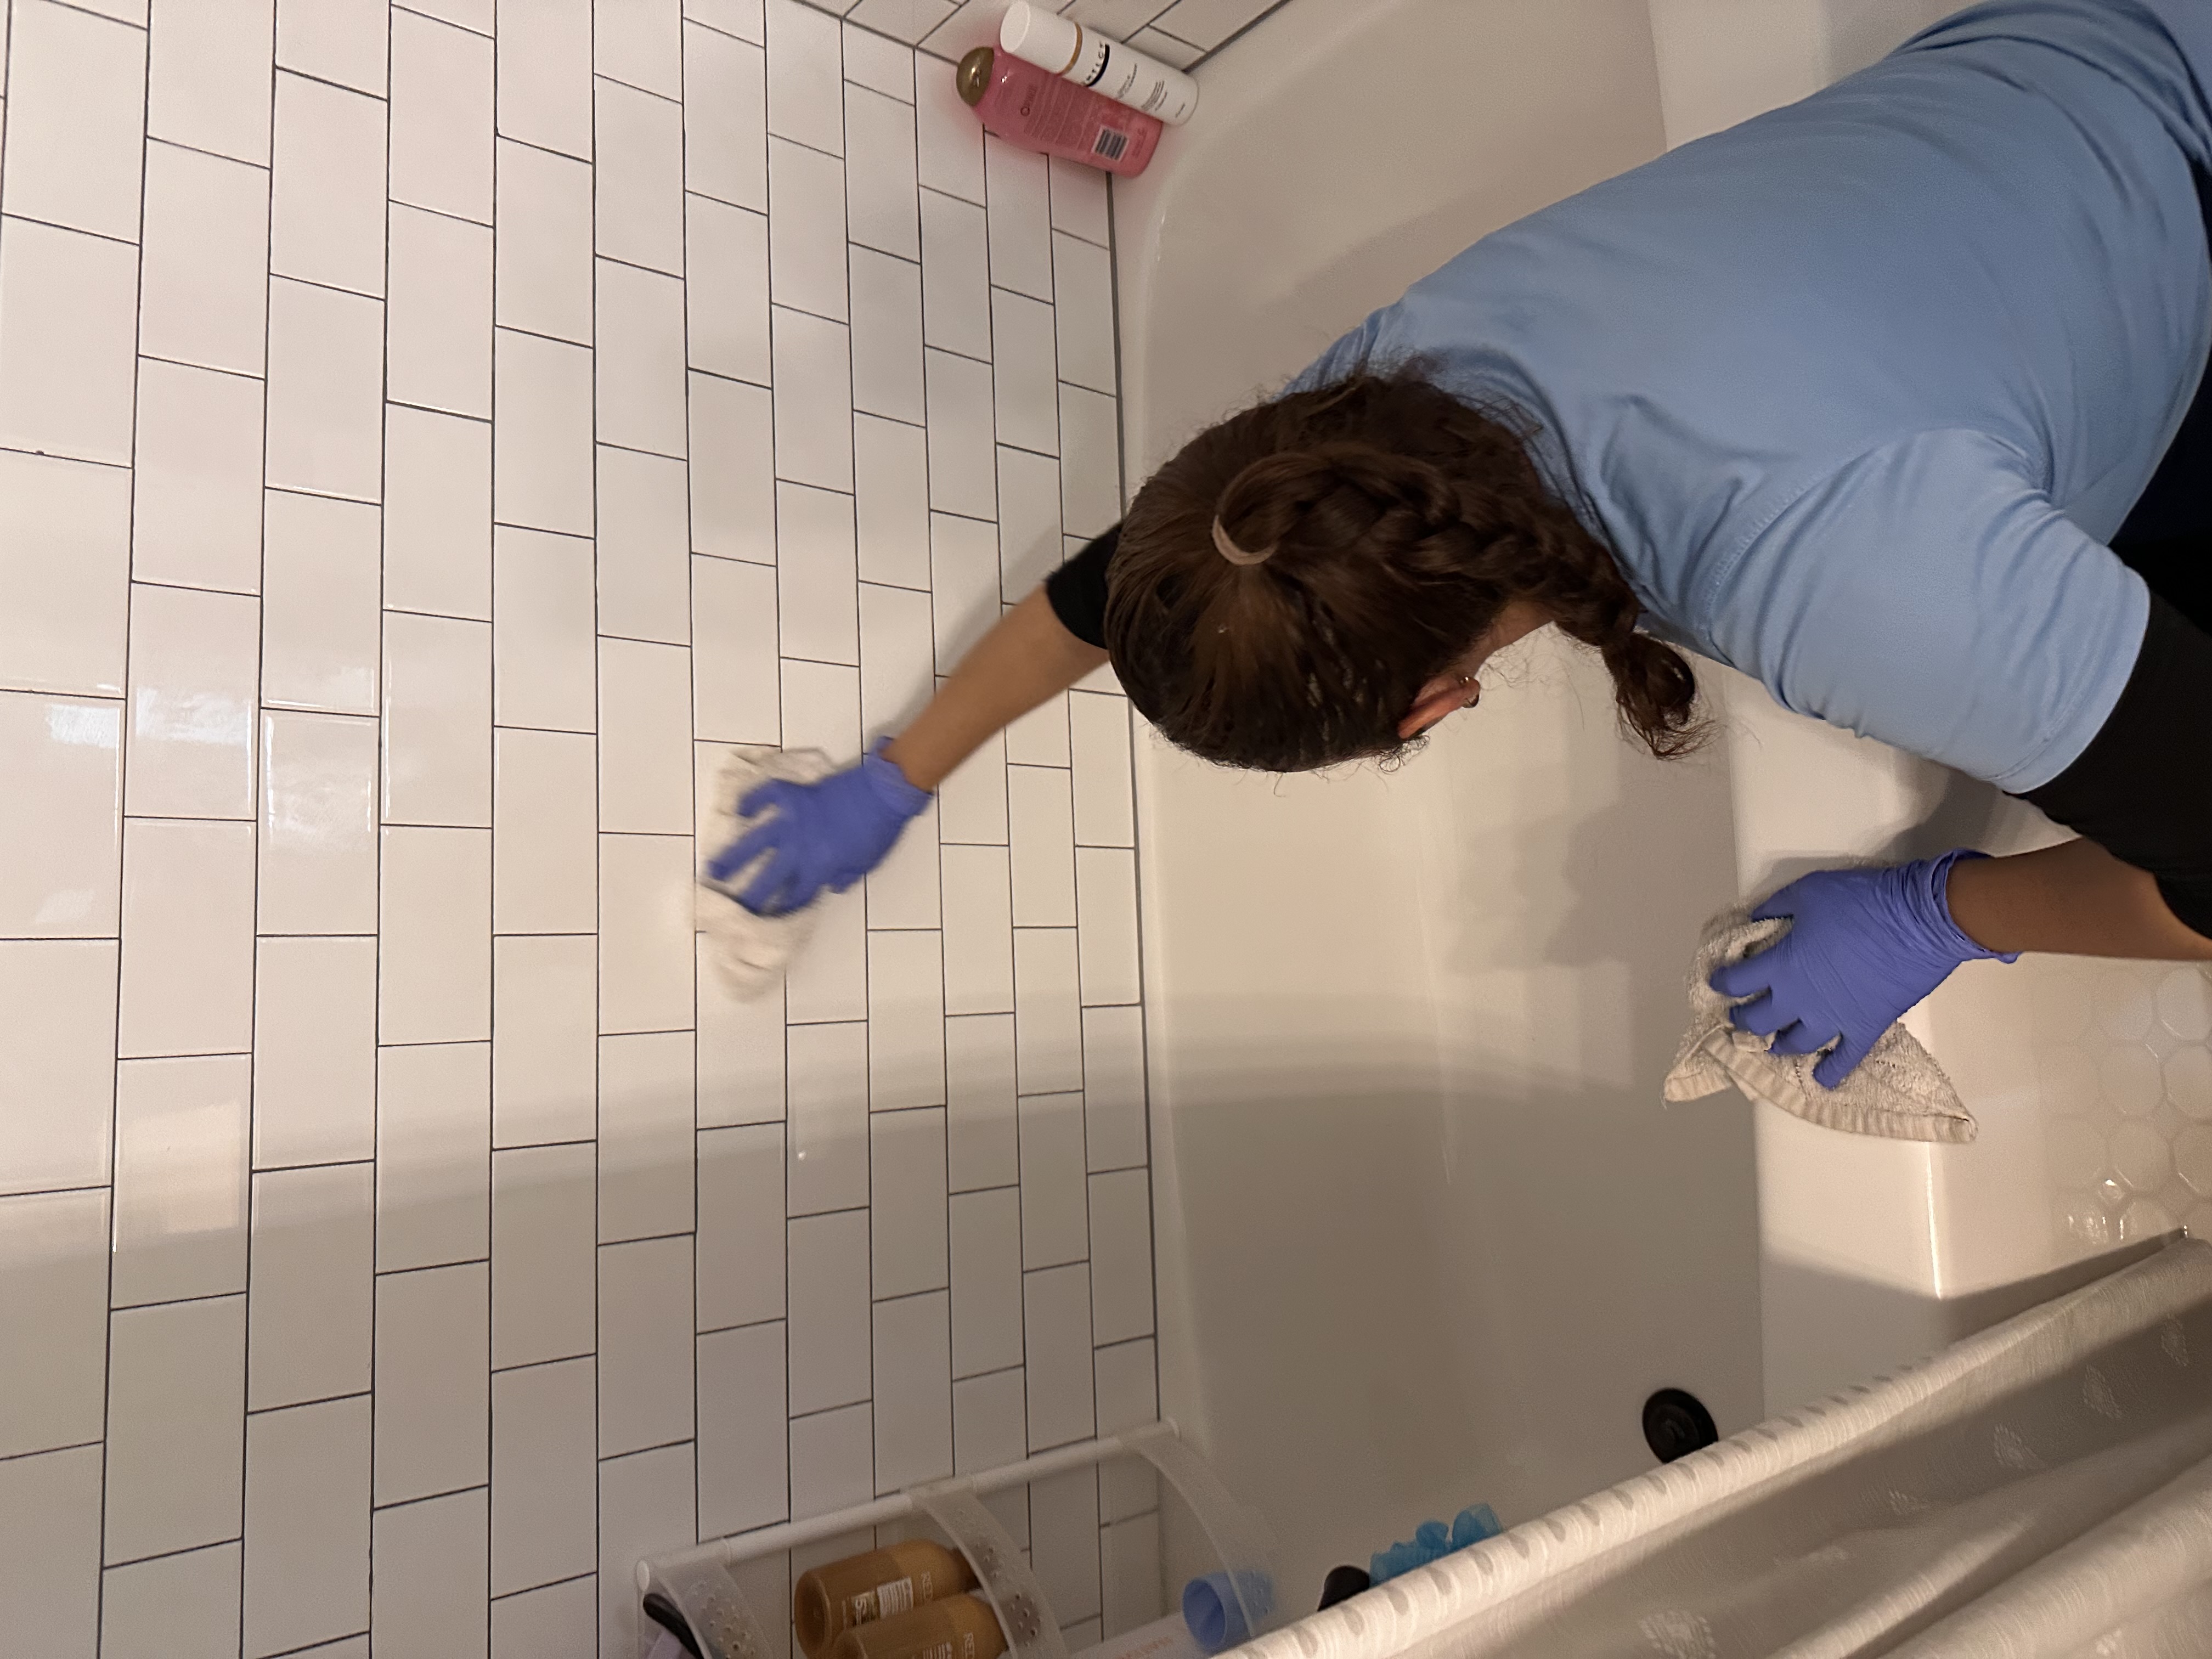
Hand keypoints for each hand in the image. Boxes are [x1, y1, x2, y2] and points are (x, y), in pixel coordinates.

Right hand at [705, 740, 929, 915]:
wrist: (884, 791)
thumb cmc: (879, 831)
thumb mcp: (865, 864)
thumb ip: (844, 877)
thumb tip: (828, 885)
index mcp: (818, 868)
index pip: (795, 897)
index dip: (782, 910)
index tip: (769, 919)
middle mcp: (798, 847)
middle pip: (768, 878)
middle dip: (748, 896)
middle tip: (729, 907)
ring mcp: (792, 819)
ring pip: (754, 841)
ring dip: (733, 856)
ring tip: (714, 869)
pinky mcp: (793, 794)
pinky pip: (766, 796)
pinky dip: (752, 801)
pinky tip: (740, 811)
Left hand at [1708, 851, 2015, 1088]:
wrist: (1919, 920)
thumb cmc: (1860, 902)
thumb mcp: (1809, 892)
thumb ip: (1778, 907)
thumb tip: (1757, 919)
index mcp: (1783, 966)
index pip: (1740, 981)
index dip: (1724, 982)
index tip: (1717, 983)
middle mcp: (1801, 1000)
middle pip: (1762, 1019)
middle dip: (1745, 1019)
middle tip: (1738, 1017)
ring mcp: (1834, 1019)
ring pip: (1797, 1044)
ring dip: (1780, 1045)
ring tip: (1772, 1045)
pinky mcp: (1866, 1028)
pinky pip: (1845, 1060)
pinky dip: (1831, 1073)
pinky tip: (1821, 1079)